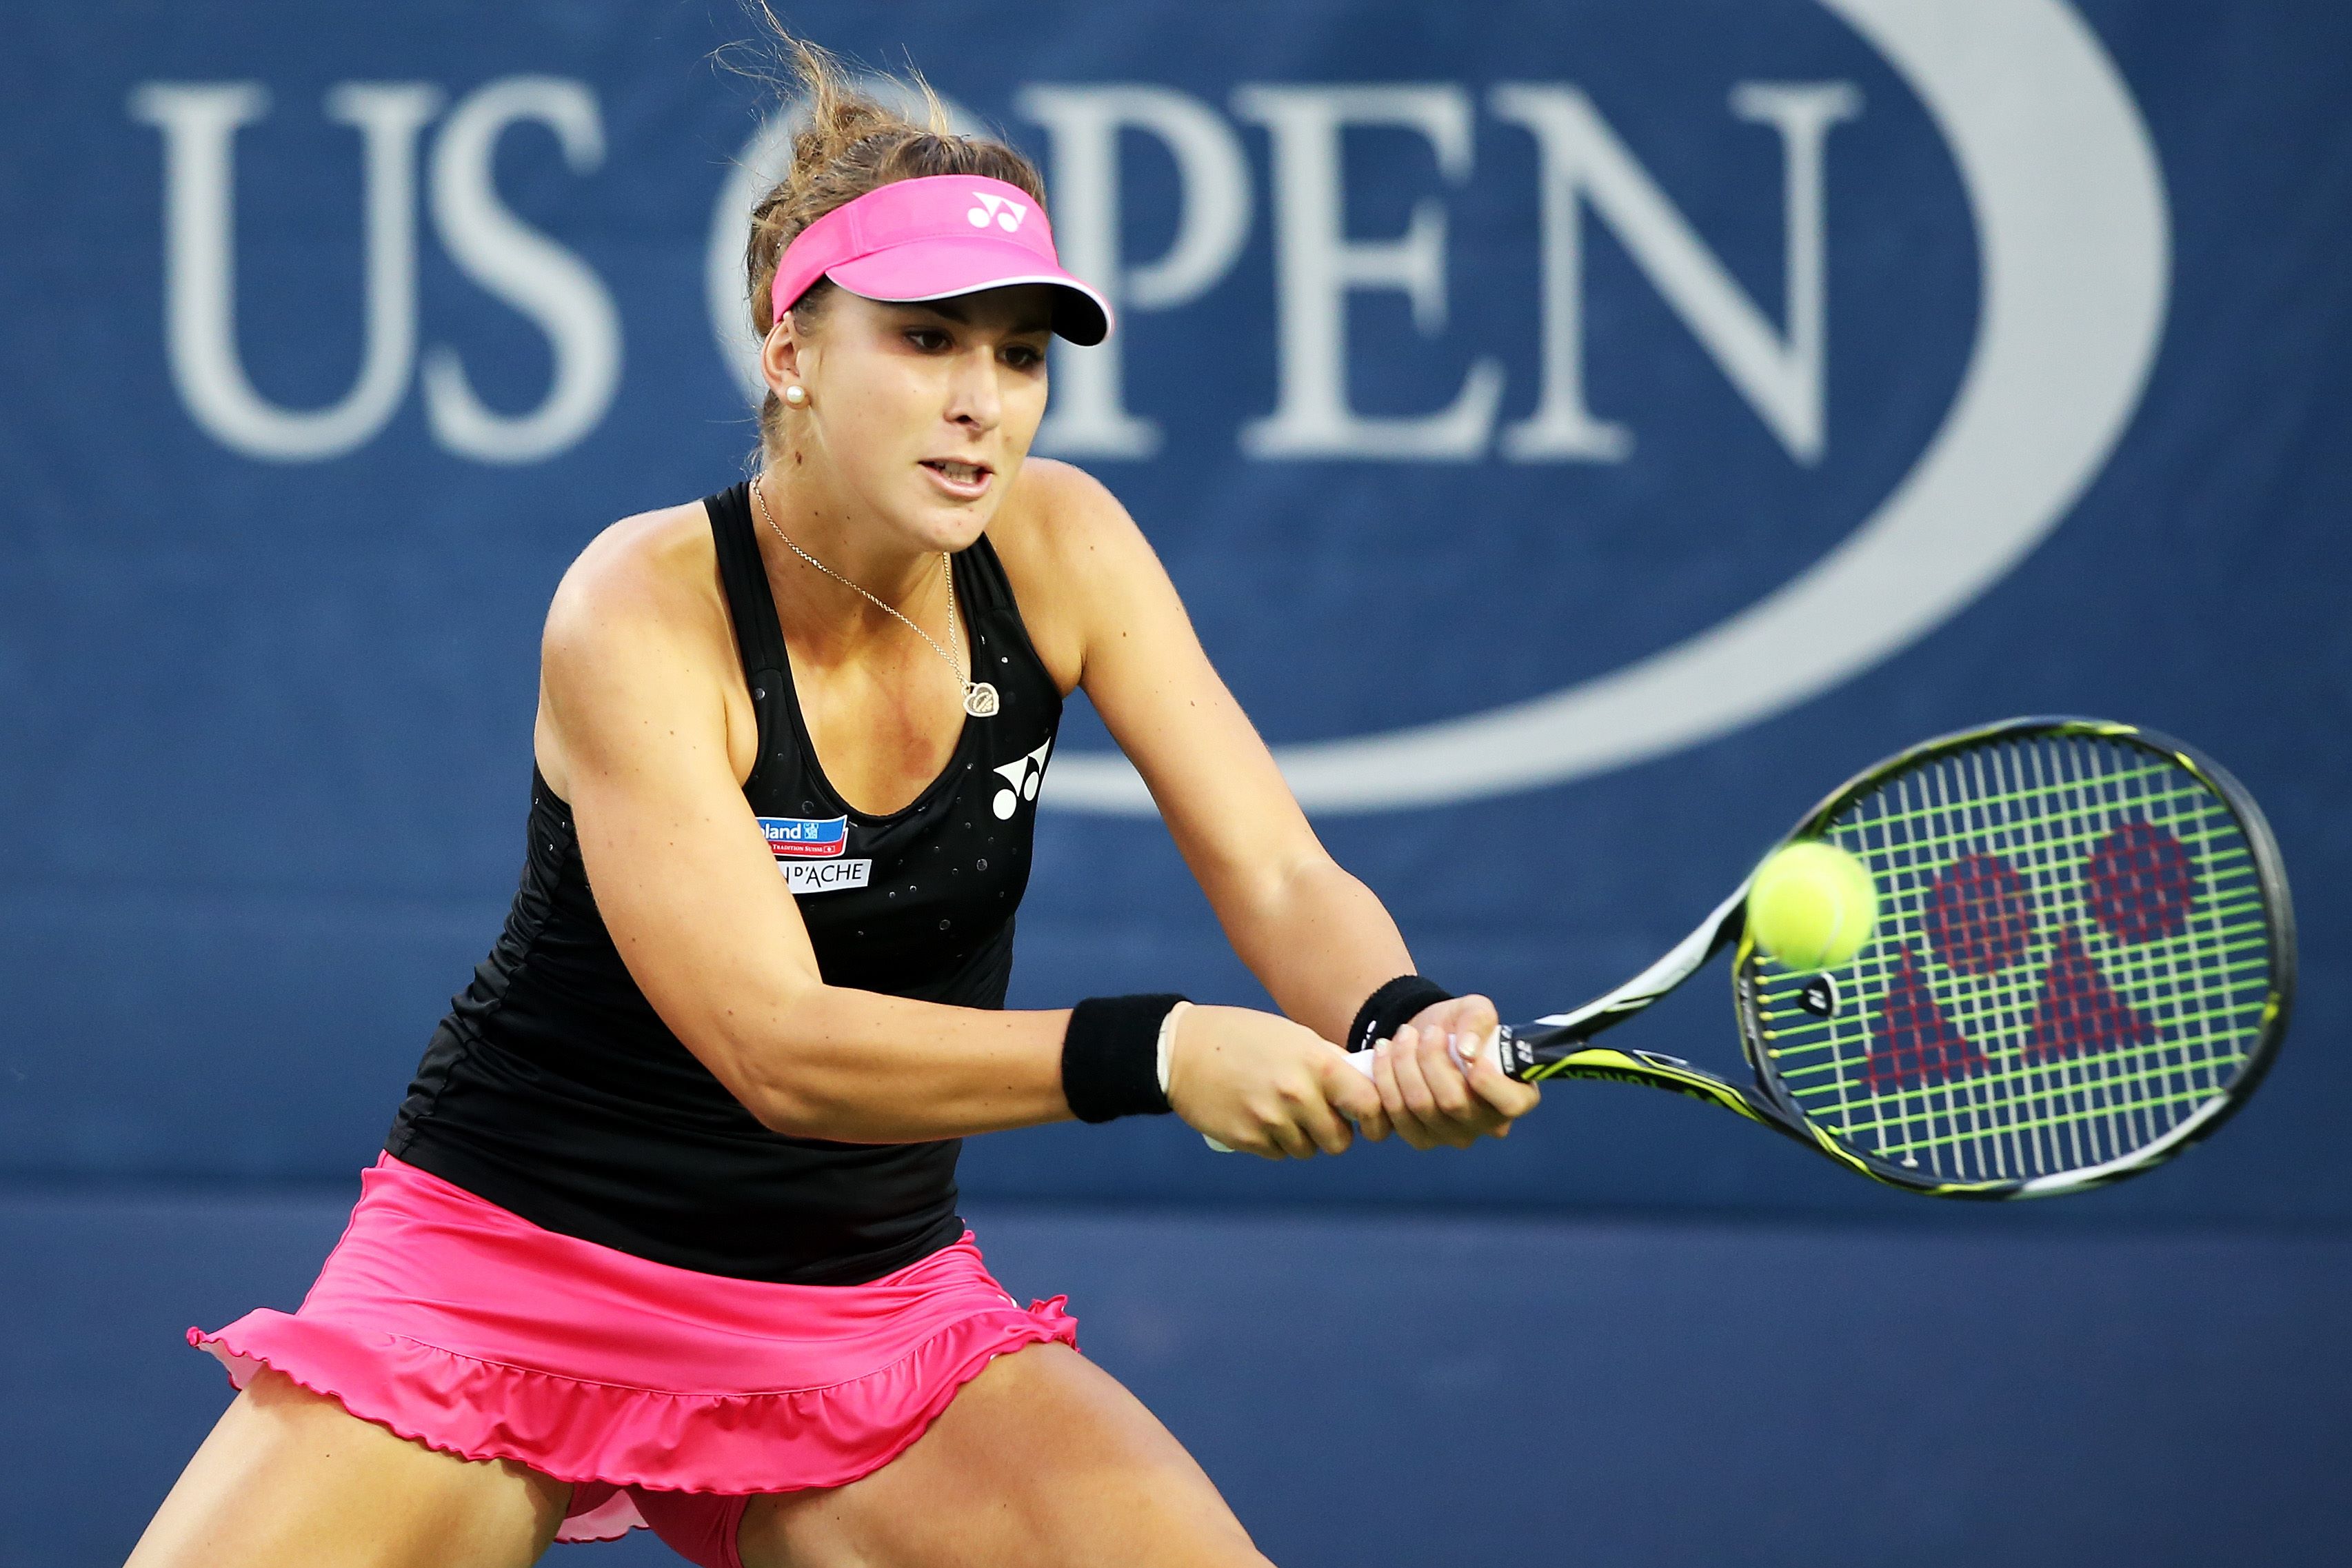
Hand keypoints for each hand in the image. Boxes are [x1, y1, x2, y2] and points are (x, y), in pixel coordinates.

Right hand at [1165, 1004, 1387, 1158]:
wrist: (1182, 1049)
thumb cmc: (1242, 1036)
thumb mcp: (1293, 1036)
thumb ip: (1329, 1061)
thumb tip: (1367, 1085)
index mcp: (1316, 1063)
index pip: (1369, 1104)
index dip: (1374, 1117)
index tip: (1366, 1119)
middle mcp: (1297, 1095)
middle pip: (1339, 1141)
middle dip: (1333, 1133)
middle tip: (1318, 1116)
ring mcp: (1271, 1120)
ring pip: (1307, 1150)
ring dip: (1301, 1138)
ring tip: (1281, 1111)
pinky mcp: (1247, 1139)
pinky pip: (1277, 1153)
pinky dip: (1274, 1142)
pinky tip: (1258, 1116)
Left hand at [1360, 994, 1540, 1149]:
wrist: (1424, 1037)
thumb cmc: (1460, 1026)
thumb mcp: (1475, 1010)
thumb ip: (1478, 1022)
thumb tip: (1468, 1050)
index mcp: (1514, 1096)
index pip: (1511, 1104)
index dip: (1489, 1082)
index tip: (1468, 1053)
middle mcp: (1485, 1124)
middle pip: (1454, 1102)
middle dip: (1431, 1059)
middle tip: (1426, 1031)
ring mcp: (1450, 1136)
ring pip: (1420, 1107)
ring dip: (1403, 1064)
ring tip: (1402, 1036)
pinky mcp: (1418, 1137)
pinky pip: (1393, 1118)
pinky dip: (1383, 1080)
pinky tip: (1383, 1055)